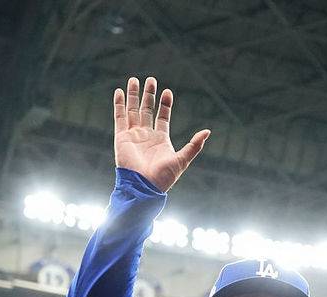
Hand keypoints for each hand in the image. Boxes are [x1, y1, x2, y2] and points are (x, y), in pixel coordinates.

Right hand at [114, 76, 210, 191]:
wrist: (144, 187)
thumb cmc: (164, 177)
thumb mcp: (183, 160)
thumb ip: (194, 145)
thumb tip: (207, 132)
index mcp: (160, 140)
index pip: (163, 117)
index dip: (165, 104)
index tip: (167, 92)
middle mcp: (146, 136)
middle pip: (147, 110)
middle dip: (149, 95)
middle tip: (151, 79)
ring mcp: (133, 135)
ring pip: (133, 110)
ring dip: (134, 96)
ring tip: (134, 79)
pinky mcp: (122, 137)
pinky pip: (119, 118)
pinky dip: (119, 104)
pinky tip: (119, 92)